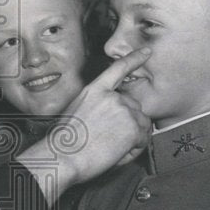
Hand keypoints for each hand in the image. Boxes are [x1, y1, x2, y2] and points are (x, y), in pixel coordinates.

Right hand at [17, 48, 151, 202]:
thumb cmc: (63, 143)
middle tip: (108, 141)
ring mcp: (124, 110)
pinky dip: (133, 150)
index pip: (118, 69)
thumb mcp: (75, 112)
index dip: (135, 59)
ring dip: (131, 138)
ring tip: (109, 149)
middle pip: (134, 107)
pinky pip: (143, 140)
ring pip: (142, 125)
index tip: (147, 52)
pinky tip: (116, 153)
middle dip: (128, 124)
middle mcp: (112, 97)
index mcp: (94, 90)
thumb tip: (112, 116)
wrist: (62, 156)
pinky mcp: (133, 127)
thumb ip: (96, 106)